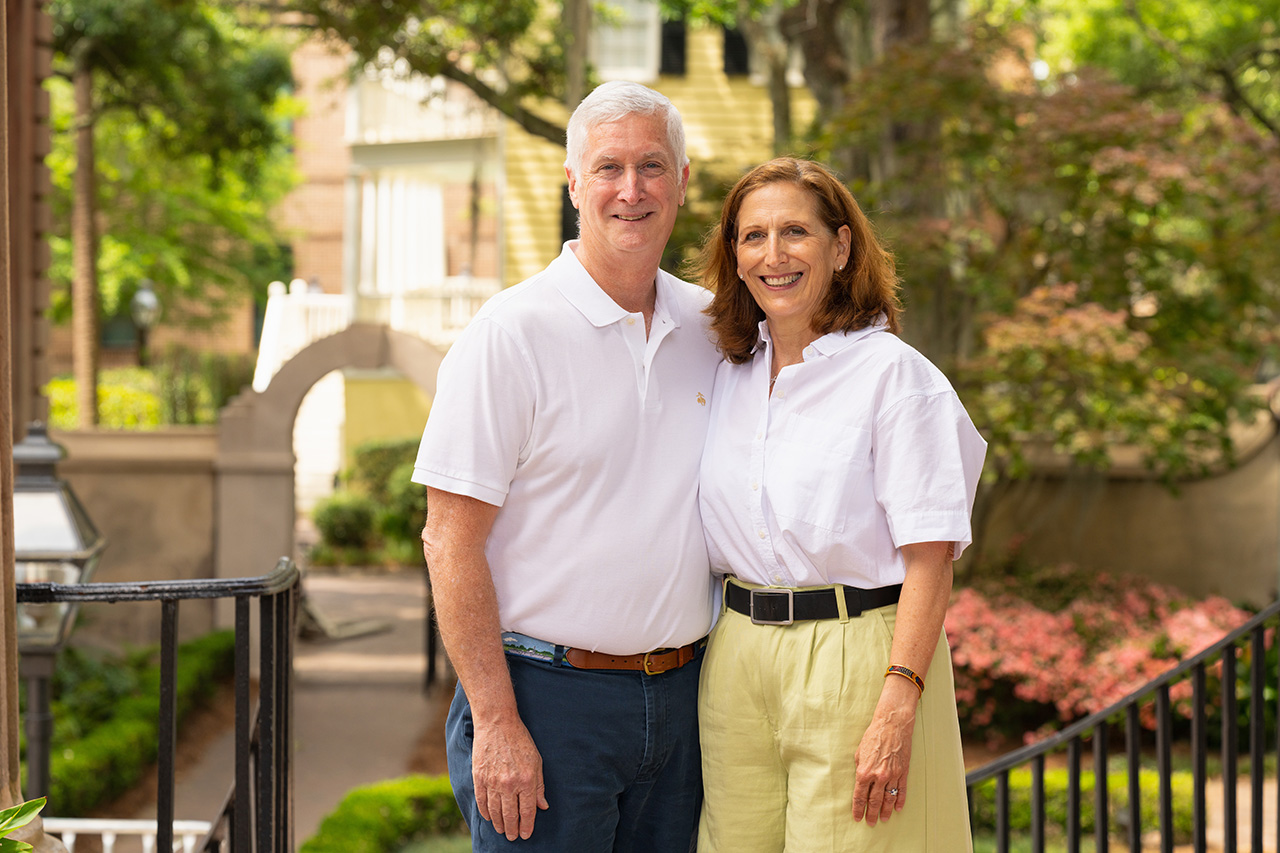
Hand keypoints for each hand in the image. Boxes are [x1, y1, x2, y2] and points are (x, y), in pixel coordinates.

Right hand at [472, 717, 549, 839]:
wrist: (497, 723)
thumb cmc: (520, 740)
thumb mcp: (536, 761)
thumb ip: (539, 785)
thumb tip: (542, 806)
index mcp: (527, 780)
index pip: (528, 811)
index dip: (527, 826)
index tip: (526, 835)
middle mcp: (509, 784)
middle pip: (510, 815)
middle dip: (513, 829)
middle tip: (513, 837)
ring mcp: (492, 781)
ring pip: (495, 811)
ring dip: (499, 824)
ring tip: (502, 830)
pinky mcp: (479, 777)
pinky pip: (482, 801)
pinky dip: (485, 812)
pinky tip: (489, 817)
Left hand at [851, 681, 915, 825]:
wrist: (892, 726)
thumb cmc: (873, 736)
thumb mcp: (859, 752)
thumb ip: (859, 768)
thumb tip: (860, 780)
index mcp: (864, 772)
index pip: (859, 796)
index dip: (858, 809)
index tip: (857, 818)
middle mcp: (878, 776)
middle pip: (874, 801)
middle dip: (871, 814)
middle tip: (870, 823)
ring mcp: (892, 775)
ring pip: (888, 799)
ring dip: (885, 811)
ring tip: (883, 819)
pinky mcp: (903, 772)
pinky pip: (901, 790)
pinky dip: (900, 801)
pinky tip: (897, 808)